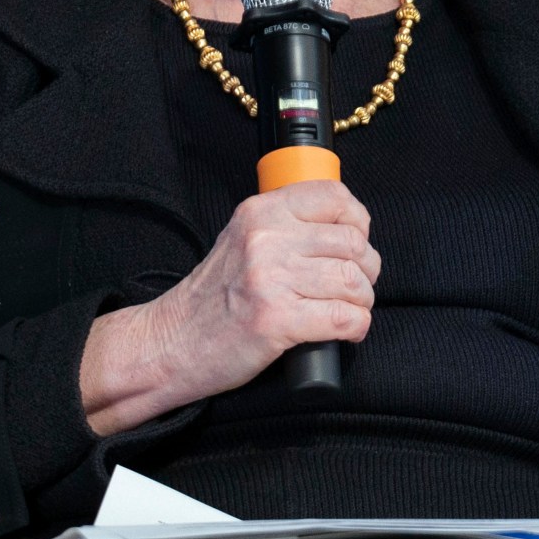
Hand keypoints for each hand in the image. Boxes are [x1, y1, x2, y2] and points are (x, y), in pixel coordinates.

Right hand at [81, 181, 379, 434]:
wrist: (173, 342)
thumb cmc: (212, 299)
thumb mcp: (242, 240)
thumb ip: (284, 226)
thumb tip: (346, 228)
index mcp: (260, 213)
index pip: (333, 196)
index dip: (358, 220)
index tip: (356, 241)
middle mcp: (266, 239)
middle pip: (352, 244)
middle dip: (366, 270)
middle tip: (354, 287)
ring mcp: (271, 280)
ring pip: (353, 283)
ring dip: (362, 302)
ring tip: (348, 310)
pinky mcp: (278, 320)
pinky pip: (345, 318)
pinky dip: (355, 327)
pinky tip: (346, 331)